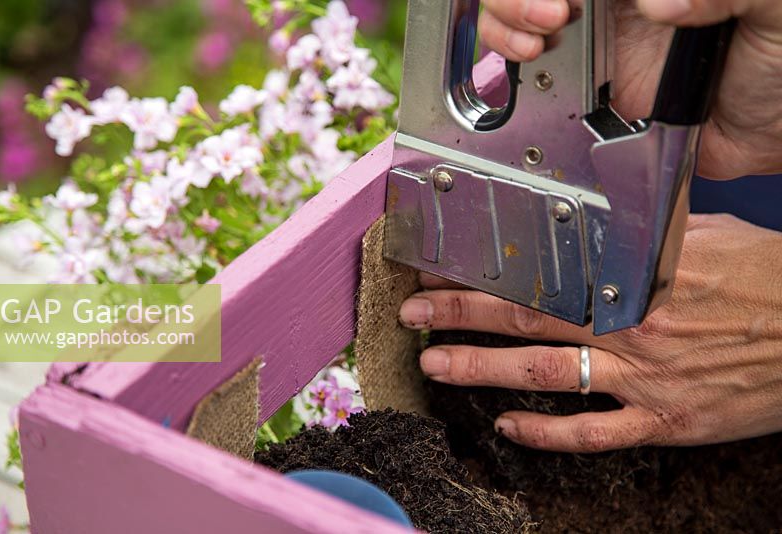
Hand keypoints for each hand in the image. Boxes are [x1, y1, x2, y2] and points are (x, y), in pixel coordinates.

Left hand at [399, 214, 781, 452]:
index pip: (540, 269)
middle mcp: (631, 326)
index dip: (484, 270)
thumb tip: (592, 226)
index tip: (442, 268)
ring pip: (545, 374)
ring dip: (482, 371)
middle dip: (458, 314)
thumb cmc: (765, 279)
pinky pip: (592, 434)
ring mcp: (645, 377)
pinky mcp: (665, 420)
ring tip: (437, 367)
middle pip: (526, 316)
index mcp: (635, 276)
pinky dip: (546, 434)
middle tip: (412, 314)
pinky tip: (508, 427)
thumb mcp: (699, 237)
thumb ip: (637, 238)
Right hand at [478, 0, 781, 178]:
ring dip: (506, 18)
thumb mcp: (772, 6)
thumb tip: (659, 4)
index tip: (565, 0)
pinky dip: (507, 59)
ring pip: (515, 14)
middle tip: (551, 14)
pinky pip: (527, 70)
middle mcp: (611, 4)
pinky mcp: (580, 89)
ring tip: (535, 39)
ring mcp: (591, 42)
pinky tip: (530, 59)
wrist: (773, 130)